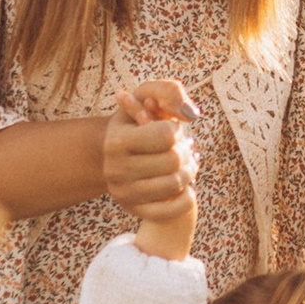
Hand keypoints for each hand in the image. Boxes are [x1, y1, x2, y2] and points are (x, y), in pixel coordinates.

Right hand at [107, 78, 198, 255]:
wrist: (119, 152)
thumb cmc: (139, 118)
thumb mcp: (148, 95)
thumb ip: (170, 92)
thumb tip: (189, 114)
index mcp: (116, 141)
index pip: (165, 135)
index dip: (175, 129)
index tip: (169, 129)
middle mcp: (115, 170)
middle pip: (173, 161)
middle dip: (185, 150)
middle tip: (182, 146)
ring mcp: (124, 194)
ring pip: (176, 184)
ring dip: (189, 171)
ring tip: (184, 162)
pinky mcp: (136, 211)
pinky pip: (173, 211)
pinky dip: (187, 197)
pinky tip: (185, 185)